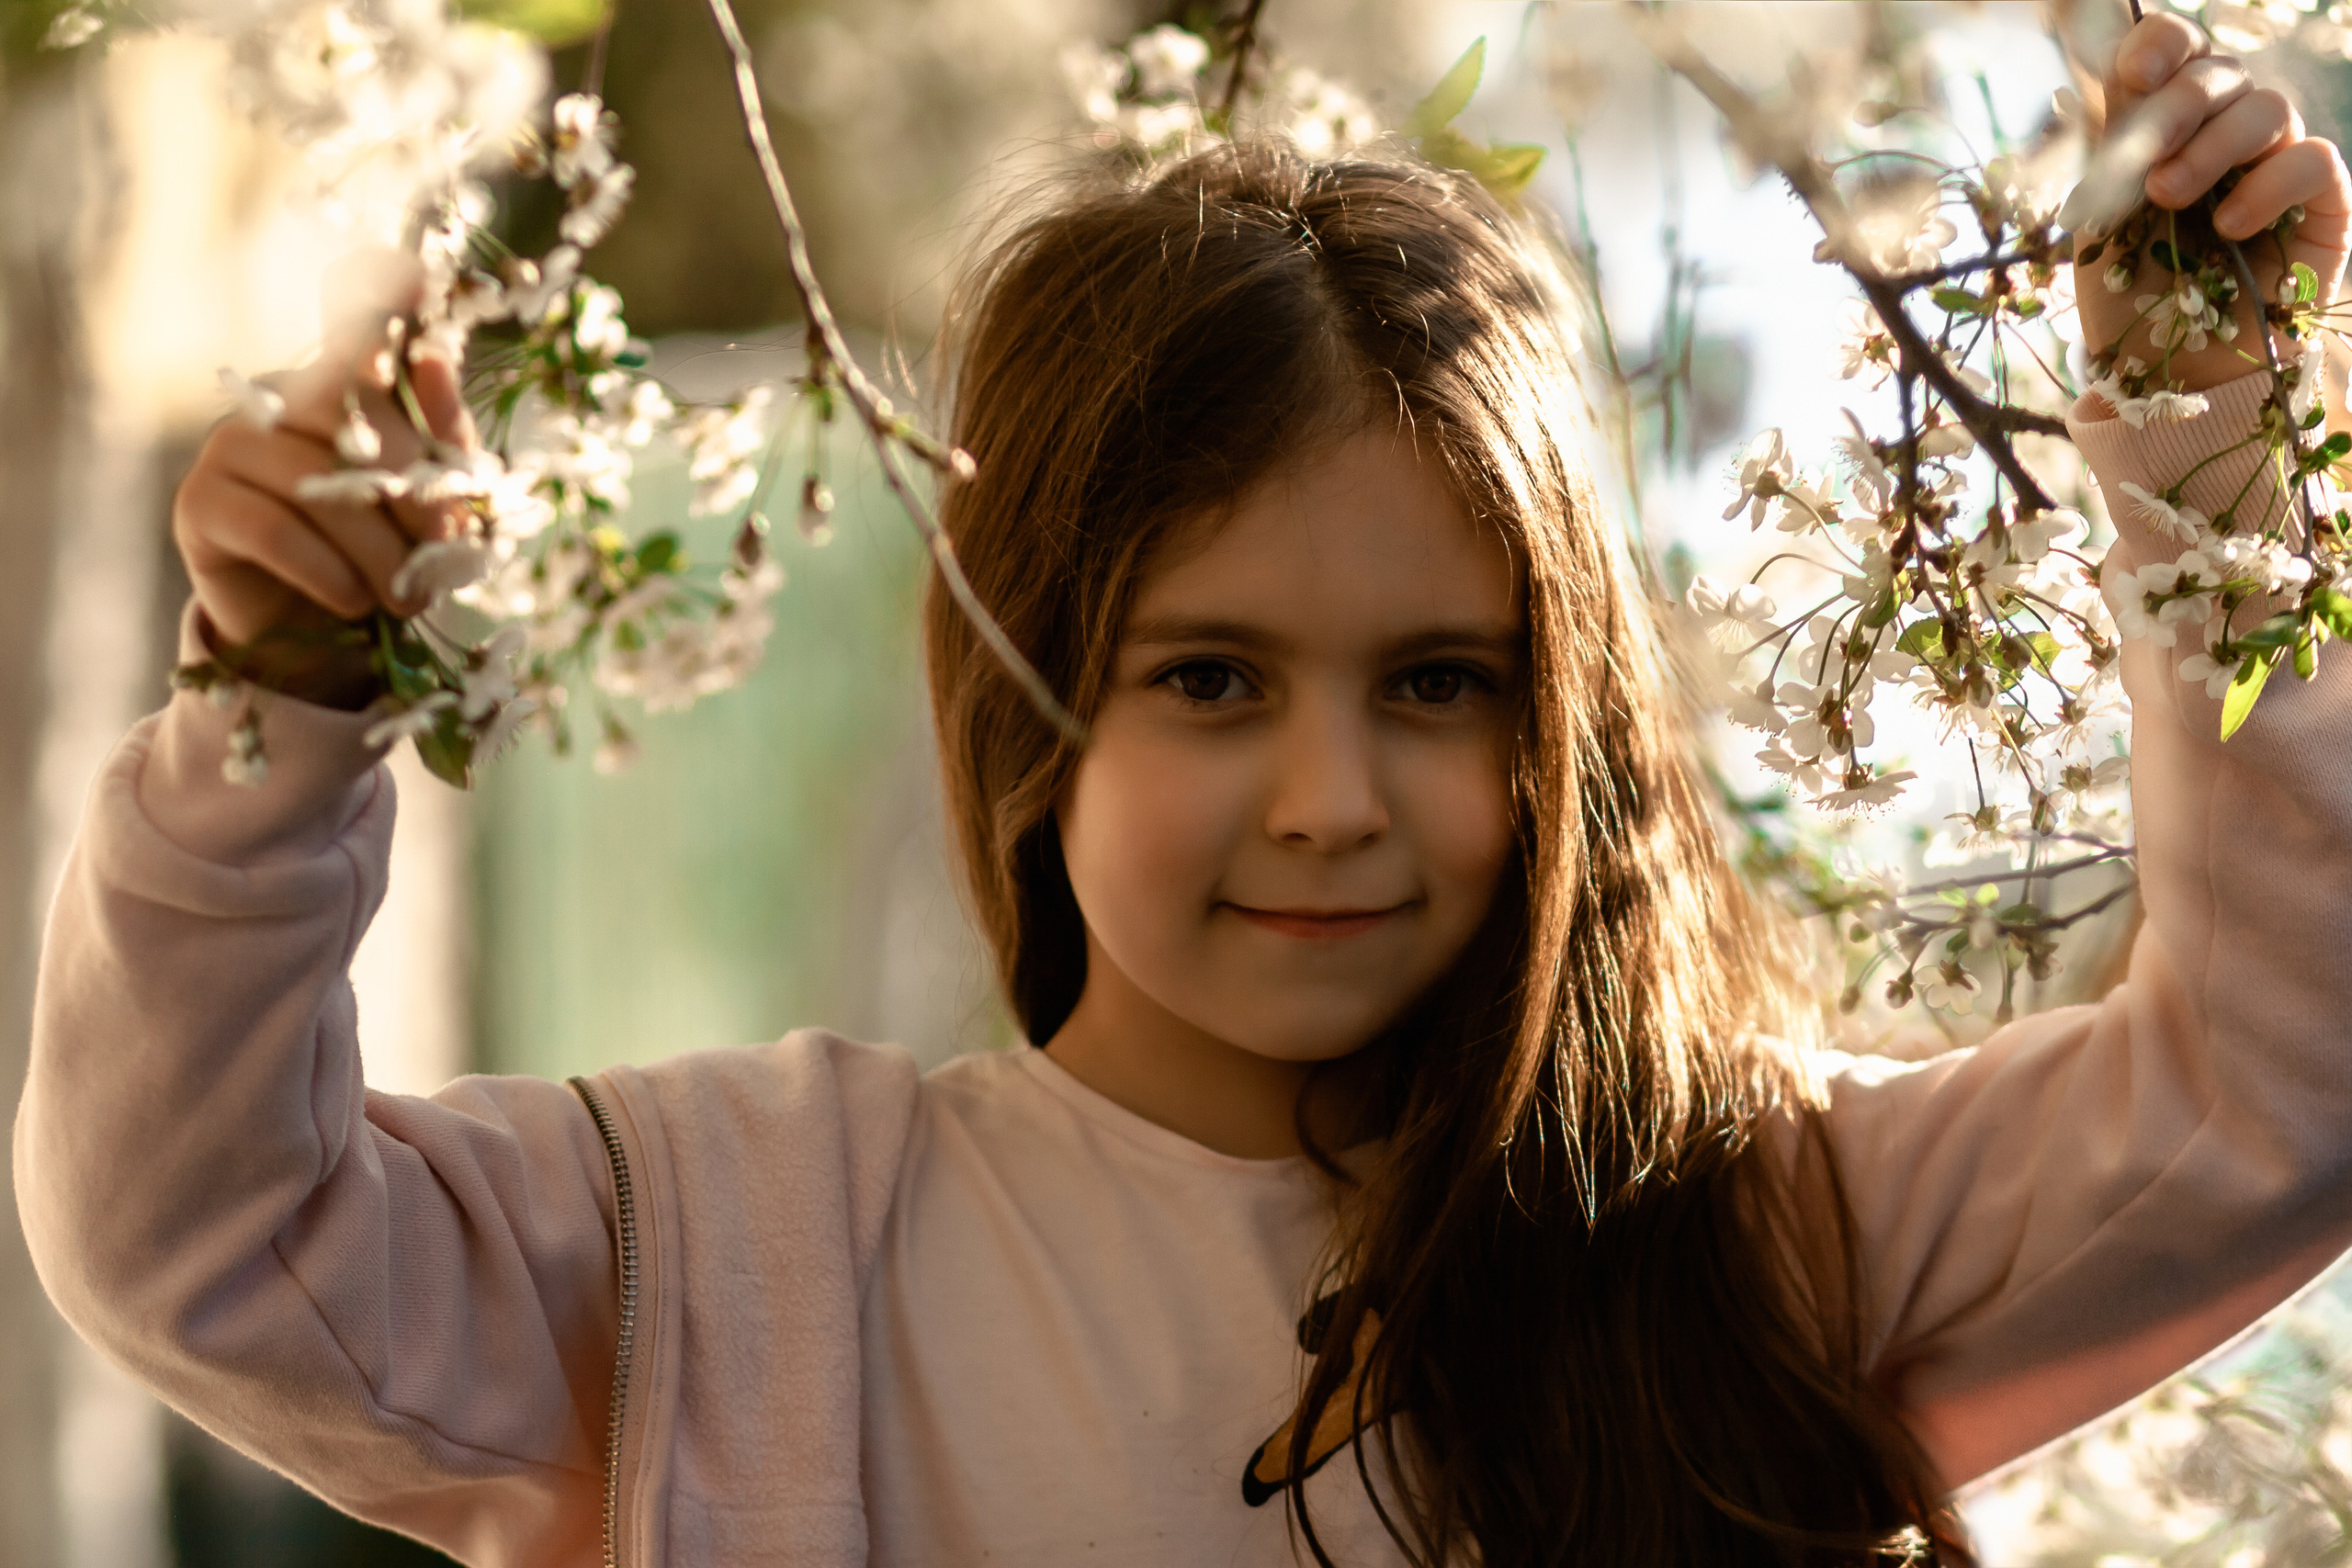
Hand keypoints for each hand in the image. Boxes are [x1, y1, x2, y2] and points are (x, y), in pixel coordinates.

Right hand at [173, 250, 474, 705]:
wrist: (312, 635)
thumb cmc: (384, 555)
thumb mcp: (436, 502)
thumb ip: (445, 439)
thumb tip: (434, 356)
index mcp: (342, 383)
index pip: (357, 323)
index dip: (383, 294)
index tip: (418, 277)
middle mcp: (279, 395)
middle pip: (356, 418)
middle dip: (417, 493)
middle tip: (446, 553)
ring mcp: (231, 442)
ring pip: (321, 485)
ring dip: (379, 552)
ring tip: (406, 598)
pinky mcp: (201, 502)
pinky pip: (276, 529)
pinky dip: (327, 571)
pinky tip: (352, 600)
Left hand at [2070, 11, 2349, 393]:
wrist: (2169, 373)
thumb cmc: (2130, 296)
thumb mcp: (2098, 220)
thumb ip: (2102, 155)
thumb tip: (2069, 89)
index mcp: (2167, 124)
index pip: (2177, 51)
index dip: (2160, 45)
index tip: (2133, 73)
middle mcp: (2226, 133)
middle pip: (2221, 74)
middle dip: (2177, 107)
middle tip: (2142, 164)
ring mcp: (2276, 162)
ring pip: (2267, 108)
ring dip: (2213, 147)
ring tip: (2168, 198)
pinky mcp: (2322, 202)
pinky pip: (2313, 159)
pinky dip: (2268, 184)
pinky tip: (2230, 226)